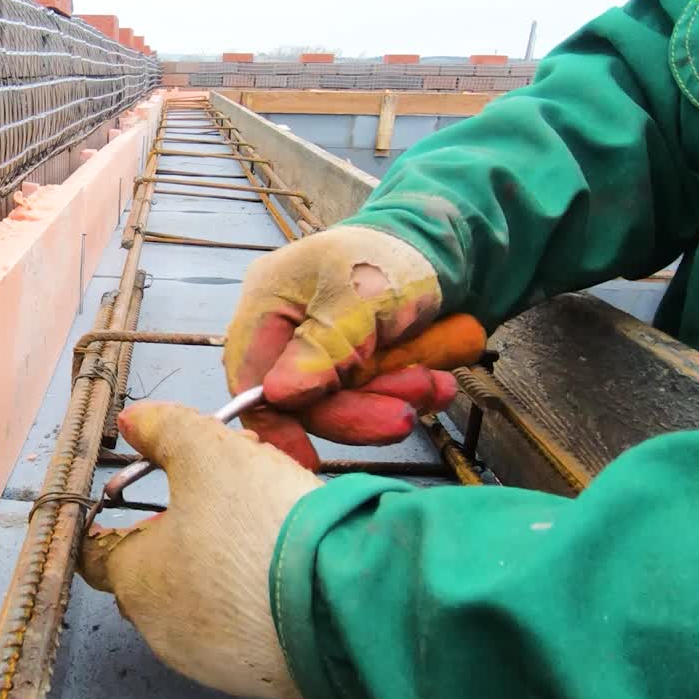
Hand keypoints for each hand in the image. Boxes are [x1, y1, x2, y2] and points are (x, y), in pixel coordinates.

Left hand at [79, 401, 321, 698]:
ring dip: (220, 558)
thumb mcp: (210, 452)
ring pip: (199, 595)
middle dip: (183, 524)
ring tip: (266, 516)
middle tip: (223, 487)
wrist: (344, 602)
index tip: (127, 502)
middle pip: (154, 568)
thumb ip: (165, 430)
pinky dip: (253, 594)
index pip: (95, 553)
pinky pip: (241, 624)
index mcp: (135, 580)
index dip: (112, 519)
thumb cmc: (265, 531)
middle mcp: (162, 629)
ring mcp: (209, 657)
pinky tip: (286, 563)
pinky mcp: (257, 674)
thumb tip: (136, 421)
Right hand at [223, 226, 451, 467]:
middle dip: (357, 408)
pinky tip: (435, 381)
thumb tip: (279, 395)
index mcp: (267, 304)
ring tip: (431, 384)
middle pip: (303, 398)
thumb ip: (322, 346)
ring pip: (343, 402)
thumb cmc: (393, 254)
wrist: (448, 241)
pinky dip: (405, 393)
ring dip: (390, 399)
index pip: (251, 377)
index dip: (274, 422)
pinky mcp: (356, 361)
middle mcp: (286, 331)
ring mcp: (322, 349)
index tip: (308, 457)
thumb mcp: (360, 295)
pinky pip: (370, 395)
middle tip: (404, 413)